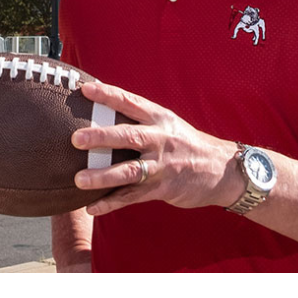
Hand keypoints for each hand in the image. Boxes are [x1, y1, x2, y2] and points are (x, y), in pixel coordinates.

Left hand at [70, 80, 241, 216]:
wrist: (222, 170)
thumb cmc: (185, 144)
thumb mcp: (167, 124)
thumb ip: (139, 120)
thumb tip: (103, 109)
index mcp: (159, 118)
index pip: (130, 102)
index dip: (107, 95)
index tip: (85, 90)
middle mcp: (160, 139)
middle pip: (128, 136)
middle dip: (101, 137)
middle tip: (76, 138)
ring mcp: (162, 165)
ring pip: (128, 171)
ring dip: (102, 177)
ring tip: (79, 180)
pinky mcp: (162, 188)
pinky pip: (132, 197)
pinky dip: (111, 203)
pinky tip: (92, 207)